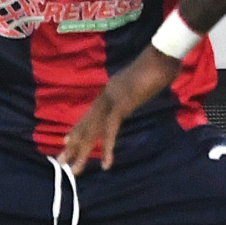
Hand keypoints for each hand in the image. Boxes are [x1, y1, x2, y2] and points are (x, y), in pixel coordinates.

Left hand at [61, 45, 181, 173]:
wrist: (164, 54)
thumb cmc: (160, 64)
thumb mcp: (144, 81)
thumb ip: (137, 89)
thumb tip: (139, 91)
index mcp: (111, 89)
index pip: (90, 113)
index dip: (77, 128)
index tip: (66, 141)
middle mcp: (107, 94)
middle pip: (87, 123)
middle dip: (74, 144)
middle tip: (61, 162)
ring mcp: (113, 98)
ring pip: (93, 130)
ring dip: (83, 151)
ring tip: (75, 170)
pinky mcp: (122, 104)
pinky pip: (111, 130)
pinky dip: (107, 148)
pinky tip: (106, 164)